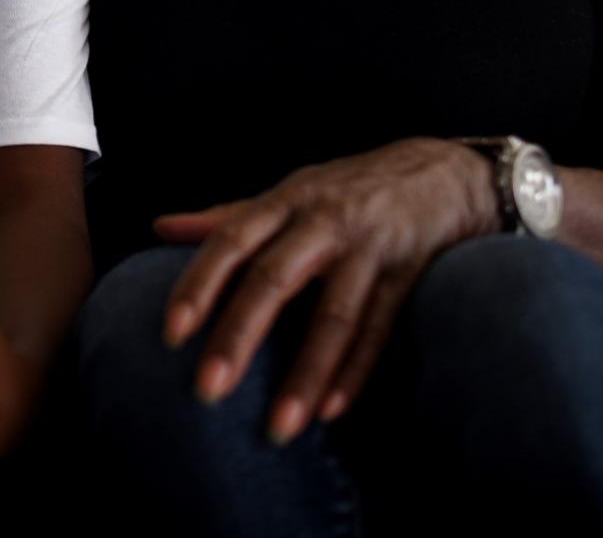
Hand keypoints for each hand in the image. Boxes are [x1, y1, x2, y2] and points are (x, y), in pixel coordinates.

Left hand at [154, 138, 496, 443]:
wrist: (440, 172)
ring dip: (304, 375)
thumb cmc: (347, 190)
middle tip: (207, 390)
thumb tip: (161, 227)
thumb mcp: (288, 194)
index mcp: (285, 201)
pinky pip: (380, 329)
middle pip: (275, 279)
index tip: (170, 334)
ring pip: (334, 315)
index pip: (231, 240)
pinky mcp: (409, 273)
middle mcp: (323, 220)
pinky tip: (330, 413)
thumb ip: (227, 217)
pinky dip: (355, 372)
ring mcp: (369, 247)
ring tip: (277, 429)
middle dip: (239, 335)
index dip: (199, 284)